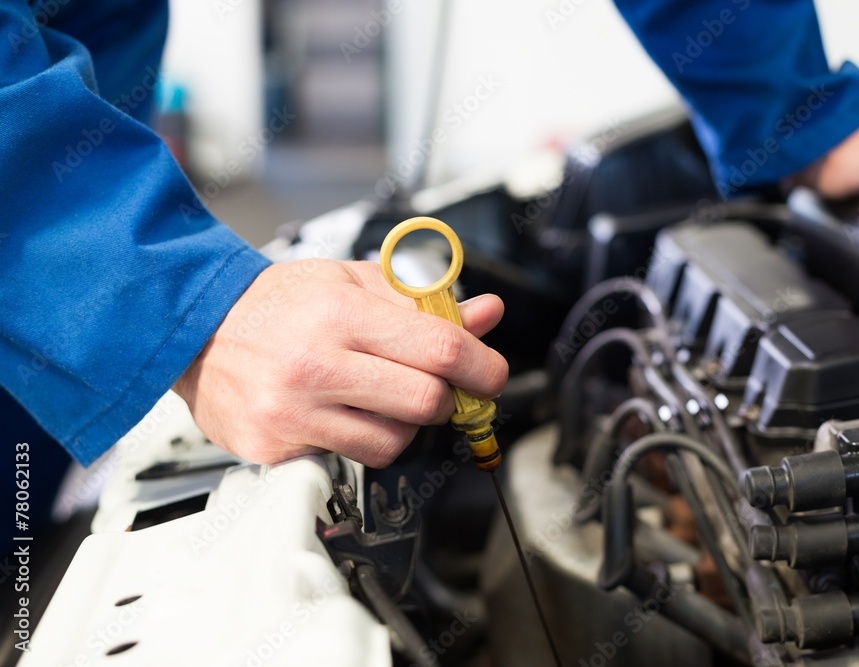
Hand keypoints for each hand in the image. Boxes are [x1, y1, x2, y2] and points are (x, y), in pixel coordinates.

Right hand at [173, 259, 507, 466]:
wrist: (195, 329)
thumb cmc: (276, 303)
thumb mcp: (349, 282)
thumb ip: (422, 301)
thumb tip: (484, 312)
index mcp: (340, 313)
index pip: (441, 349)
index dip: (483, 365)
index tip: (491, 374)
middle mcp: (316, 364)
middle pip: (426, 402)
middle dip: (446, 398)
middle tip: (436, 387)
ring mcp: (292, 412)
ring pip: (394, 441)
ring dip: (404, 424)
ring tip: (379, 397)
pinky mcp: (275, 447)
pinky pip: (352, 459)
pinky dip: (363, 441)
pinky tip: (343, 415)